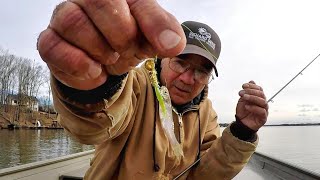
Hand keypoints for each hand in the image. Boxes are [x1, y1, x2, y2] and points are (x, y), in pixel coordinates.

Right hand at [37, 0, 185, 89]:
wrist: (103, 63)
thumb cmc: (127, 41)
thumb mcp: (150, 37)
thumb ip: (164, 34)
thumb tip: (173, 44)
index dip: (153, 23)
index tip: (167, 46)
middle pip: (99, 0)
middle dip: (121, 35)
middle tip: (127, 49)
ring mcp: (64, 15)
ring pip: (74, 22)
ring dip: (100, 50)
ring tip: (109, 58)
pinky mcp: (49, 40)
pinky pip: (52, 46)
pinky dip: (78, 64)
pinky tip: (94, 70)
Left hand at [236, 81, 267, 130]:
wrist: (241, 123)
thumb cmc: (243, 112)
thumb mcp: (243, 100)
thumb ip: (247, 92)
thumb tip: (252, 80)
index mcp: (259, 98)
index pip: (259, 89)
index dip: (252, 86)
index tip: (243, 85)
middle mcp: (263, 103)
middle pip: (261, 94)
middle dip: (251, 92)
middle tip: (241, 92)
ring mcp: (264, 110)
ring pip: (263, 101)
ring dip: (253, 98)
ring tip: (244, 97)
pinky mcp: (263, 118)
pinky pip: (262, 111)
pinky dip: (254, 108)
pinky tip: (246, 106)